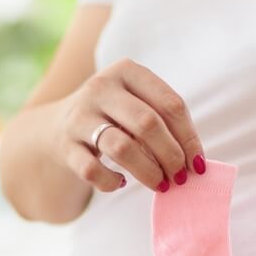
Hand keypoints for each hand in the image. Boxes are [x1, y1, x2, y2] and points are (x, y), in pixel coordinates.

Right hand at [52, 57, 206, 193]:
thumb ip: (165, 121)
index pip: (170, 104)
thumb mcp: (137, 102)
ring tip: (160, 184)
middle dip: (171, 155)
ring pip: (121, 147)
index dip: (189, 137)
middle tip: (180, 177)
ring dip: (148, 171)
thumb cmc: (114, 116)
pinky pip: (92, 170)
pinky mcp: (65, 145)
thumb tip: (196, 160)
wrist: (57, 125)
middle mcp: (101, 87)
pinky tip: (120, 183)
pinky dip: (111, 182)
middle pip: (148, 123)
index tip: (198, 163)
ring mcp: (80, 116)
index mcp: (127, 71)